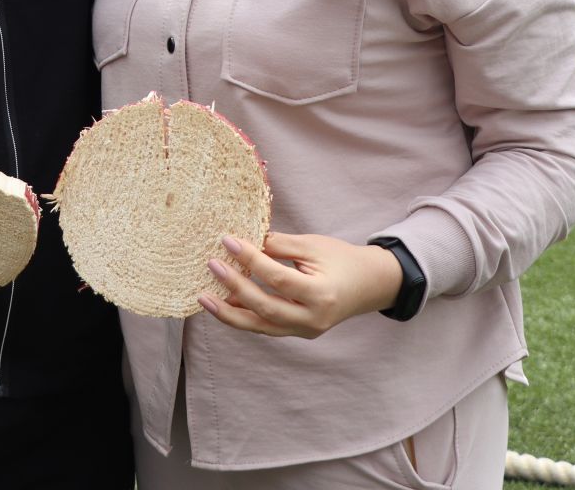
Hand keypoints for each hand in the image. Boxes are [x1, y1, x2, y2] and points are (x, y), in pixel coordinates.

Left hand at [197, 233, 402, 338]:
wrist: (369, 285)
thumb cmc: (342, 259)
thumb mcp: (313, 245)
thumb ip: (280, 245)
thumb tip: (246, 241)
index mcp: (321, 294)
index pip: (277, 278)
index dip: (250, 260)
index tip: (228, 241)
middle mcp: (312, 319)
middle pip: (265, 308)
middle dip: (235, 287)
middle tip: (212, 265)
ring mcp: (305, 331)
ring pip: (261, 326)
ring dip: (230, 313)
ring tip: (205, 298)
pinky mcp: (299, 333)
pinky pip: (266, 327)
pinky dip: (244, 317)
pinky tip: (223, 305)